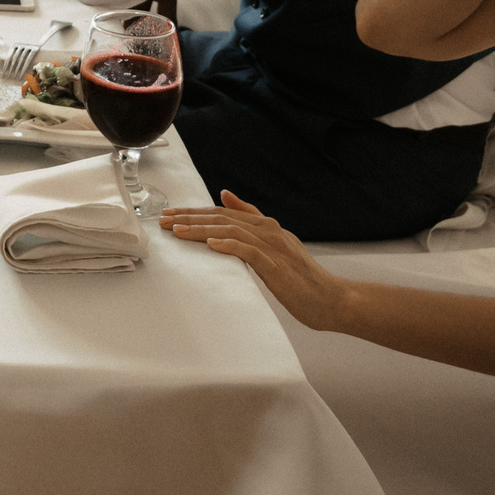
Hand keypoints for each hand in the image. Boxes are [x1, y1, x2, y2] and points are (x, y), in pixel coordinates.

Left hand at [162, 193, 349, 330]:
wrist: (332, 300)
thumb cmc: (302, 278)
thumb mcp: (275, 243)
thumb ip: (251, 219)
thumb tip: (225, 194)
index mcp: (266, 226)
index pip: (223, 213)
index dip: (195, 212)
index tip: (169, 214)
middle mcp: (269, 231)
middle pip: (222, 218)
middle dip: (190, 218)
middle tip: (163, 219)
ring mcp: (274, 247)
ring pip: (231, 231)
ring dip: (201, 230)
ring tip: (177, 231)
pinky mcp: (277, 266)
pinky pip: (250, 251)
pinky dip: (230, 245)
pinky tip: (212, 245)